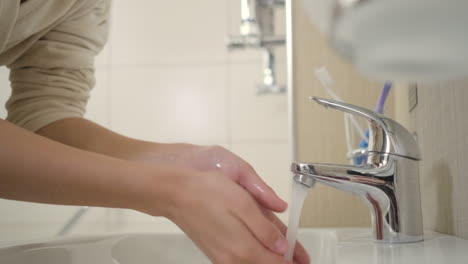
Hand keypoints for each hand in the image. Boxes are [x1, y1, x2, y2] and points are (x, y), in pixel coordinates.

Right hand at [144, 144, 309, 263]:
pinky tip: (264, 248)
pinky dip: (256, 256)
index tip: (306, 260)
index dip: (293, 262)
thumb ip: (264, 228)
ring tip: (290, 256)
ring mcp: (222, 257)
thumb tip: (282, 247)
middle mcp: (232, 259)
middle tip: (302, 259)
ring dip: (271, 260)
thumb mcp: (242, 203)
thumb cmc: (207, 192)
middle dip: (285, 263)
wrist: (173, 192)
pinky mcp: (215, 251)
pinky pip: (242, 260)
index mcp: (243, 248)